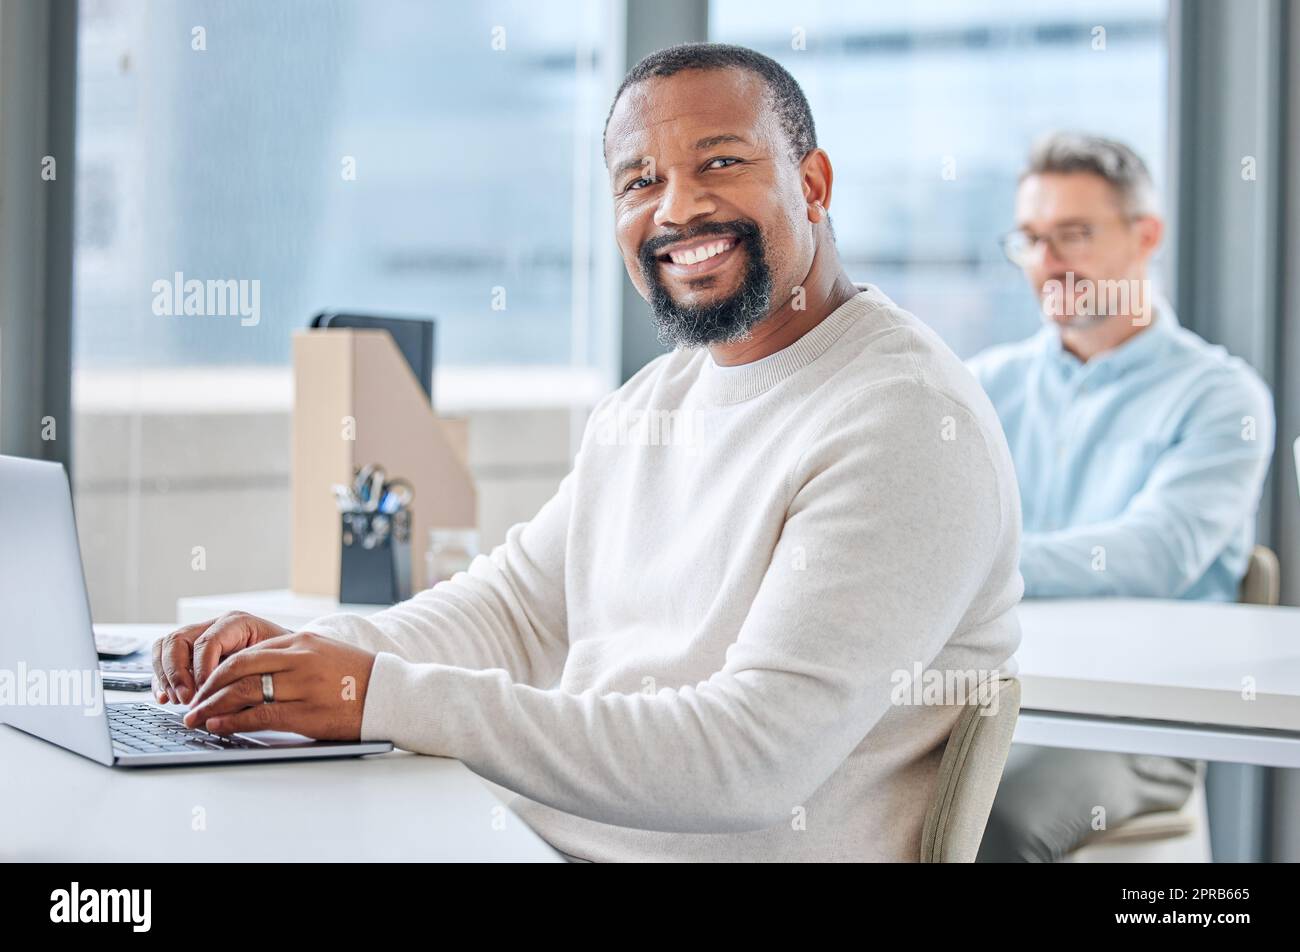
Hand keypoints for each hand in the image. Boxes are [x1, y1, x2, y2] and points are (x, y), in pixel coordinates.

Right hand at [153, 612, 290, 704]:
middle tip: (186, 698)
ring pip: (165, 646)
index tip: (203, 691)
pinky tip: (166, 697)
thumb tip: (222, 703)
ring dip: (166, 676)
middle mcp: (214, 626)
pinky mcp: (189, 652)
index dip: (201, 668)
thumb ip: (248, 680)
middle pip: (178, 640)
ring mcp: (199, 636)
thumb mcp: (272, 665)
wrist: (287, 657)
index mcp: (236, 623)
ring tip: (178, 699)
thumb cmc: (281, 660)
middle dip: (177, 673)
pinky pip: (162, 658)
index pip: (207, 641)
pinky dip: (161, 678)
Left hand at [182, 630, 377, 739]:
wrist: (391, 693)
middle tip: (192, 702)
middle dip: (208, 687)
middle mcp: (299, 659)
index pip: (248, 652)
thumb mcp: (325, 652)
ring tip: (197, 717)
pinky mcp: (307, 713)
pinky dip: (234, 721)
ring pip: (244, 692)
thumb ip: (293, 656)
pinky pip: (260, 715)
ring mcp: (302, 686)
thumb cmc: (359, 675)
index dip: (219, 670)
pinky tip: (219, 725)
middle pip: (238, 669)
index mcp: (302, 641)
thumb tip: (257, 670)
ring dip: (214, 705)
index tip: (204, 684)